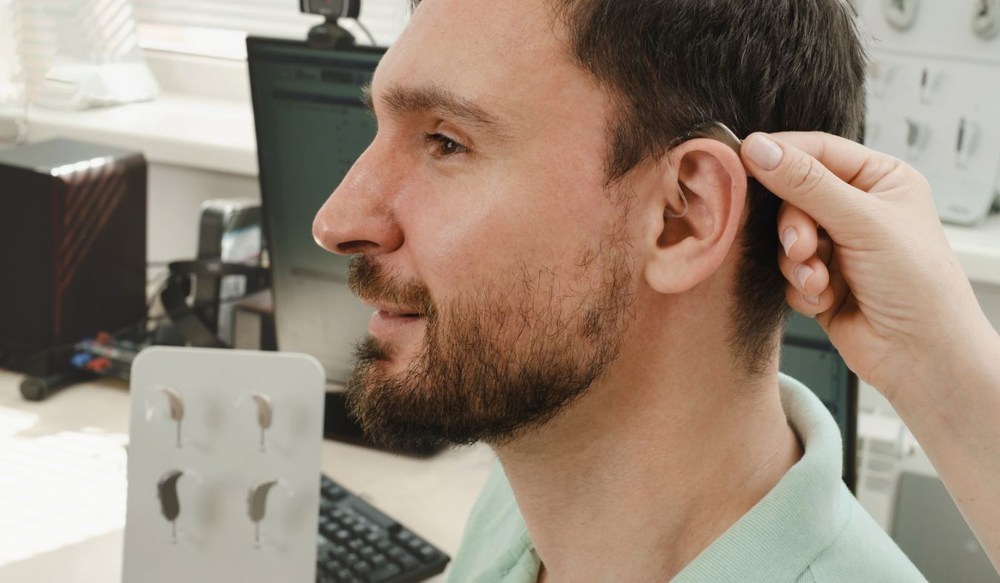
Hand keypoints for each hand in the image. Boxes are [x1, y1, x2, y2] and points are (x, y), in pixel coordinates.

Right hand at [740, 131, 990, 402]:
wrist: (922, 357)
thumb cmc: (918, 285)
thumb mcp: (863, 222)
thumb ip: (806, 184)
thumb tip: (759, 148)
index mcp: (880, 179)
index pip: (819, 151)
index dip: (782, 156)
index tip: (745, 161)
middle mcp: (859, 209)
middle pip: (794, 197)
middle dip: (794, 227)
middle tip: (802, 247)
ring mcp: (839, 246)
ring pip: (786, 238)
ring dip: (798, 262)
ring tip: (820, 280)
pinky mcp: (822, 280)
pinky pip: (788, 271)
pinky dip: (802, 286)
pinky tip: (828, 298)